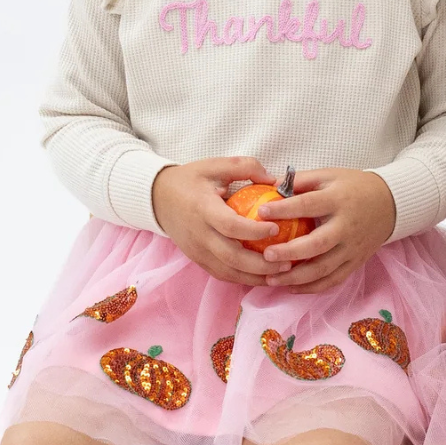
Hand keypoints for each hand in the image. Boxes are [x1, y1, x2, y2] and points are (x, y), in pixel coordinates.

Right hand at [151, 157, 281, 284]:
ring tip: (282, 273)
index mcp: (203, 209)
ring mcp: (197, 251)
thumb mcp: (214, 165)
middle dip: (261, 264)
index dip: (254, 230)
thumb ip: (245, 167)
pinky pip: (223, 274)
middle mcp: (199, 234)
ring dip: (256, 277)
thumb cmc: (190, 180)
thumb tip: (274, 181)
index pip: (229, 226)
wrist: (158, 198)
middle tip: (288, 261)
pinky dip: (244, 279)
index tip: (276, 228)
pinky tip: (264, 276)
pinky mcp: (198, 260)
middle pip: (231, 257)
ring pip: (228, 272)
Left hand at [258, 168, 396, 294]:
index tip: (261, 212)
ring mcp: (352, 248)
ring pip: (323, 268)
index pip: (308, 205)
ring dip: (296, 277)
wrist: (390, 204)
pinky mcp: (355, 262)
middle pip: (317, 244)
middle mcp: (346, 227)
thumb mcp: (330, 175)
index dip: (284, 209)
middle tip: (266, 255)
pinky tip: (292, 288)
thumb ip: (302, 180)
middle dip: (290, 252)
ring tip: (271, 278)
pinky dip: (312, 288)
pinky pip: (333, 280)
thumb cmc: (354, 187)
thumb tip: (269, 186)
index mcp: (338, 200)